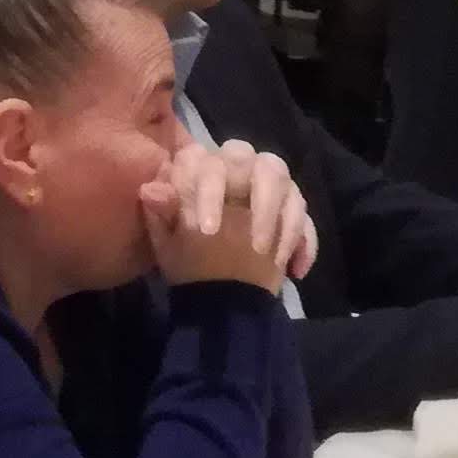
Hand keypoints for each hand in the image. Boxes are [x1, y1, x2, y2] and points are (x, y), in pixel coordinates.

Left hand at [142, 137, 314, 292]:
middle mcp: (241, 171)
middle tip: (254, 245)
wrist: (217, 296)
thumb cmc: (189, 260)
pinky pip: (307, 221)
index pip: (209, 162)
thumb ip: (163, 214)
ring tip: (268, 257)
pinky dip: (304, 244)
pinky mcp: (292, 215)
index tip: (207, 232)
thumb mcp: (170, 244)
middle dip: (261, 203)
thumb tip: (150, 191)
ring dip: (283, 222)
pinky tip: (294, 271)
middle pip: (264, 163)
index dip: (209, 191)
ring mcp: (271, 191)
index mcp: (207, 172)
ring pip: (289, 187)